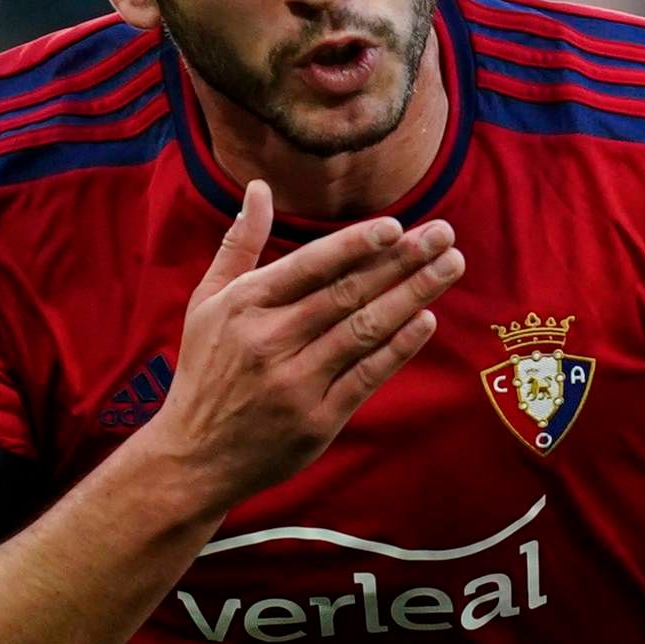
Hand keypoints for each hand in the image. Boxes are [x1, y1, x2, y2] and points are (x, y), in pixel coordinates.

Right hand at [138, 186, 462, 513]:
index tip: (397, 226)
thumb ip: (240, 244)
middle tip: (445, 234)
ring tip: (449, 267)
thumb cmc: (205, 370)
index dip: (356, 245)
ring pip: (364, 330)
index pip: (310, 265)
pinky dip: (399, 347)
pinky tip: (427, 320)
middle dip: (402, 260)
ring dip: (413, 295)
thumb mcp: (207, 302)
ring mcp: (296, 382)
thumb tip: (259, 188)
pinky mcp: (317, 420)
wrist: (195, 455)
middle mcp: (270, 340)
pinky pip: (367, 376)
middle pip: (347, 293)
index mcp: (245, 305)